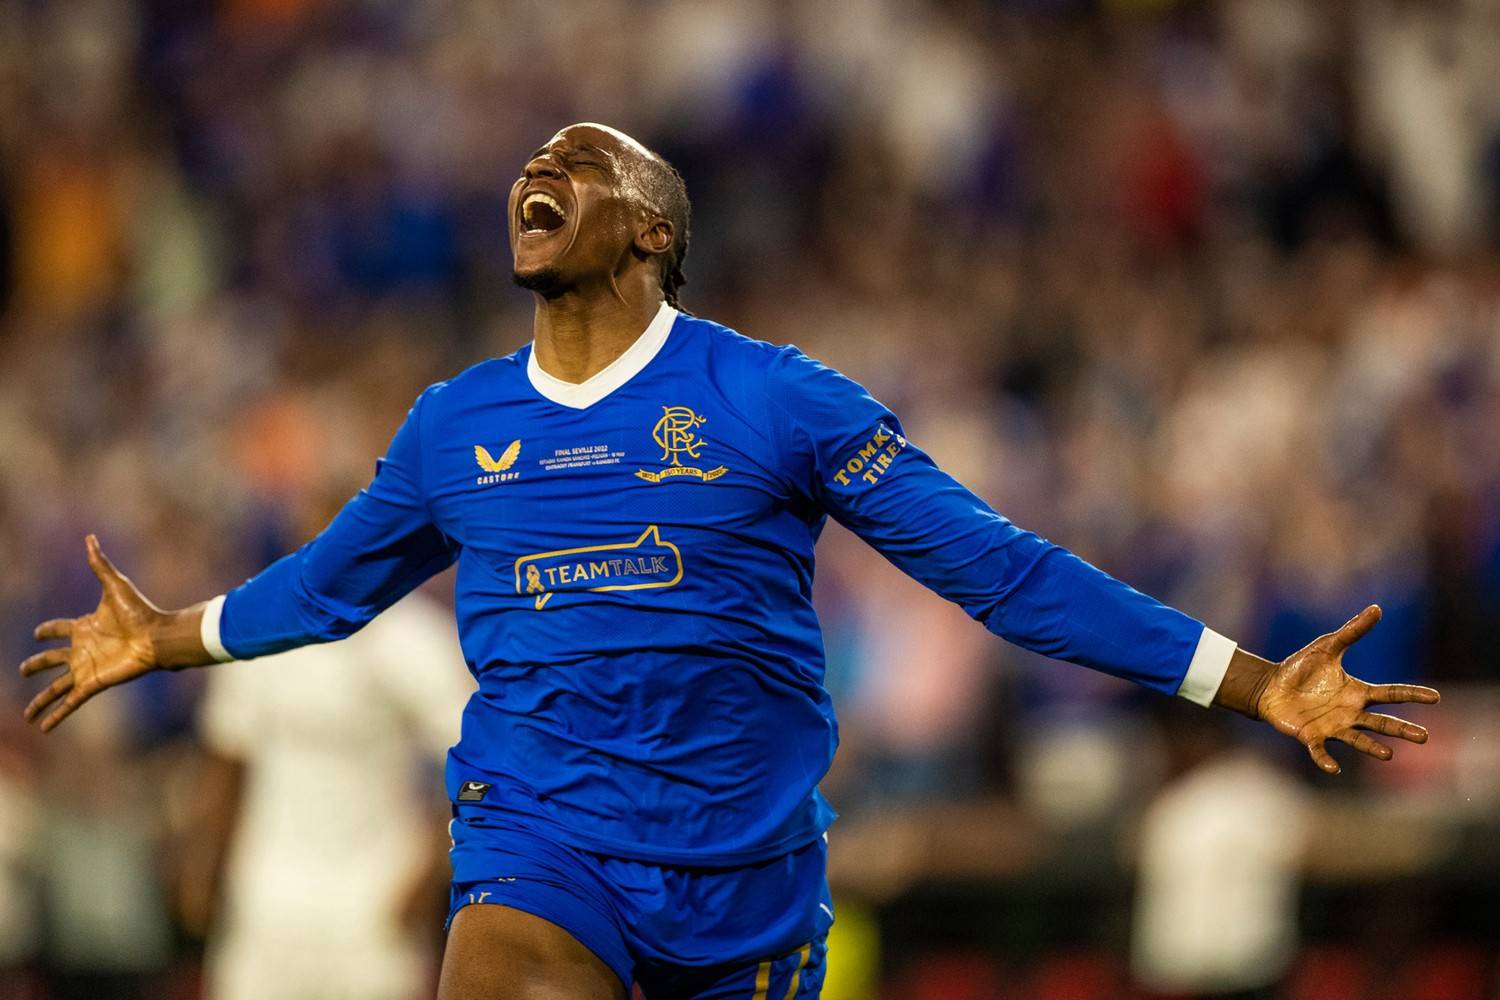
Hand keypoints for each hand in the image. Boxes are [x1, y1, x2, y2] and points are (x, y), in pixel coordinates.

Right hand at [19, 535, 167, 731]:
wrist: (157, 636)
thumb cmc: (139, 611)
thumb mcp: (115, 585)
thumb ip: (100, 564)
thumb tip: (90, 537)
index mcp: (85, 627)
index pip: (58, 630)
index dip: (46, 631)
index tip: (37, 633)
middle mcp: (83, 650)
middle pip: (52, 660)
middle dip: (36, 665)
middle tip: (23, 671)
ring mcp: (87, 668)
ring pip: (57, 687)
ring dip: (41, 701)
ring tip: (29, 715)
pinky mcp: (93, 683)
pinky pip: (70, 702)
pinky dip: (57, 715)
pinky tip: (44, 728)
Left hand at [1250, 605, 1439, 773]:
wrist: (1270, 686)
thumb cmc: (1299, 668)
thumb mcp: (1326, 647)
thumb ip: (1351, 632)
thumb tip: (1377, 609)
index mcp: (1357, 692)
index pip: (1391, 694)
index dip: (1412, 695)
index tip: (1435, 697)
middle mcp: (1350, 712)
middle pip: (1382, 723)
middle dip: (1402, 730)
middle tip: (1424, 737)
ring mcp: (1332, 726)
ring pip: (1359, 740)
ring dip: (1372, 748)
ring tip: (1388, 755)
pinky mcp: (1311, 736)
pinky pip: (1321, 751)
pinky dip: (1326, 760)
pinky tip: (1334, 767)